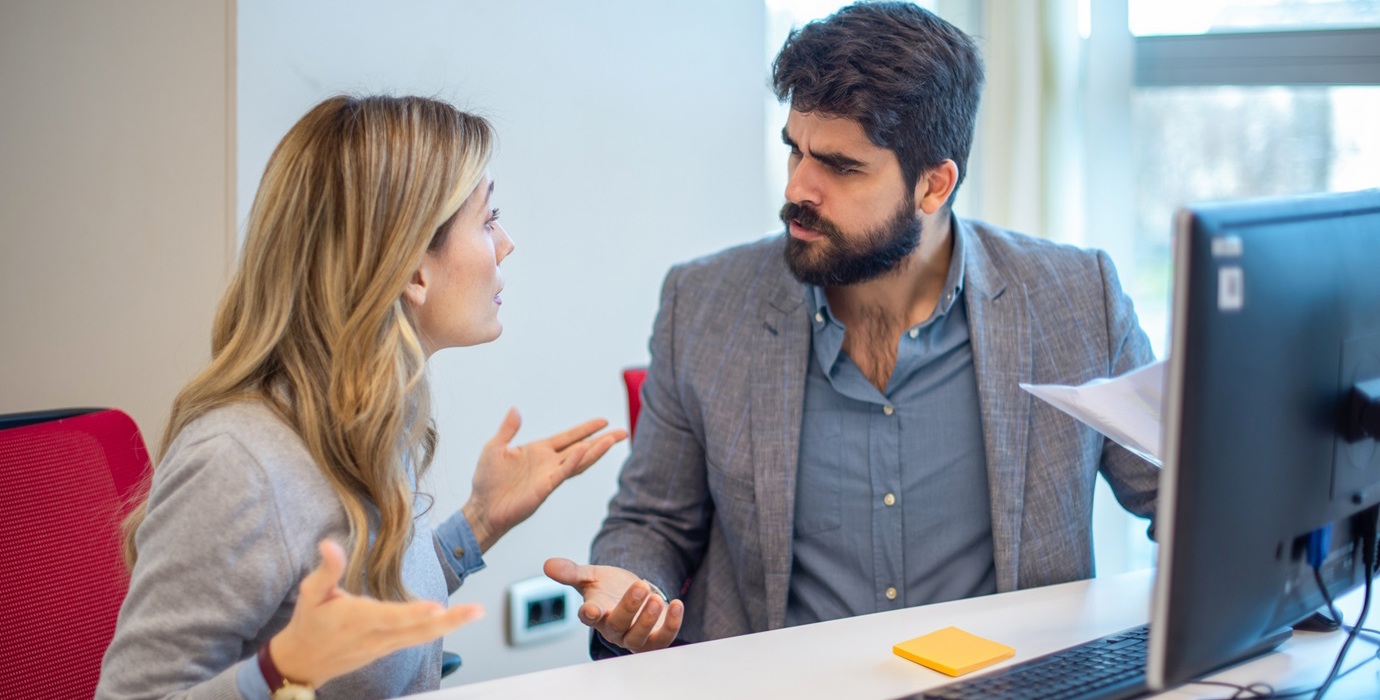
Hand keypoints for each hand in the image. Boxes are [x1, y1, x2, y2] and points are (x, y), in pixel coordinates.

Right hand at [269, 541, 483, 686]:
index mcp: (356, 619)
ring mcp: (384, 645)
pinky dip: (437, 630)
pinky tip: (456, 619)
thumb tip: (329, 544)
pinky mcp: (388, 648)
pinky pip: (417, 639)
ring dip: (451, 625)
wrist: (302, 661)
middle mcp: (376, 635)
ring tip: (476, 612)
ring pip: (422, 637)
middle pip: (417, 630)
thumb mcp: (310, 593)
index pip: (390, 617)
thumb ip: (326, 570)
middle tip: (476, 611)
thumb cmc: (308, 623)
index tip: (437, 608)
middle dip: (449, 621)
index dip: (414, 613)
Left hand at [462, 409, 626, 551]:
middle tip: (623, 432)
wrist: (482, 507)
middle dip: (602, 440)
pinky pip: (562, 472)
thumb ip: (508, 429)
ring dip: (596, 450)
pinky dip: (573, 461)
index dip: (585, 429)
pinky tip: (583, 450)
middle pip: (581, 448)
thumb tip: (515, 409)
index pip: (568, 437)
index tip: (603, 421)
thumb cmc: (488, 481)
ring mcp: (549, 475)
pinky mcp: (544, 487)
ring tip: (613, 440)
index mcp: (539, 451)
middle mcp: (549, 463)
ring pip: (578, 460)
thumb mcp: (495, 447)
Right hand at [543, 557, 682, 652]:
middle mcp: (613, 629)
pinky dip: (671, 624)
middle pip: (618, 625)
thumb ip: (570, 571)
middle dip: (630, 608)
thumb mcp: (590, 576)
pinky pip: (663, 638)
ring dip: (649, 620)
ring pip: (639, 637)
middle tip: (641, 586)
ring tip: (657, 598)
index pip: (588, 617)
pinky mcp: (654, 639)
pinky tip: (677, 604)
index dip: (590, 614)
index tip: (592, 608)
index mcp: (595, 613)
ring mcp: (634, 637)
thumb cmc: (608, 589)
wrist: (632, 596)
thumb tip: (548, 564)